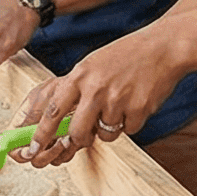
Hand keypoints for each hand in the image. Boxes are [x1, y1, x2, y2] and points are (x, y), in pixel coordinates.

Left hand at [13, 28, 185, 167]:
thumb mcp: (92, 65)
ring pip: (104, 134)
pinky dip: (130, 122)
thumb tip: (55, 118)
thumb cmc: (125, 56)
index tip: (33, 148)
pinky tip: (135, 102)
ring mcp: (118, 100)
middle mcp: (96, 88)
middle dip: (77, 141)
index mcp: (80, 76)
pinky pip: (128, 131)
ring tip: (119, 104)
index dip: (40, 133)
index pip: (52, 110)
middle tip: (82, 138)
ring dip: (109, 128)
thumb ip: (75, 90)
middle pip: (76, 132)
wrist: (163, 47)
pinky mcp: (139, 110)